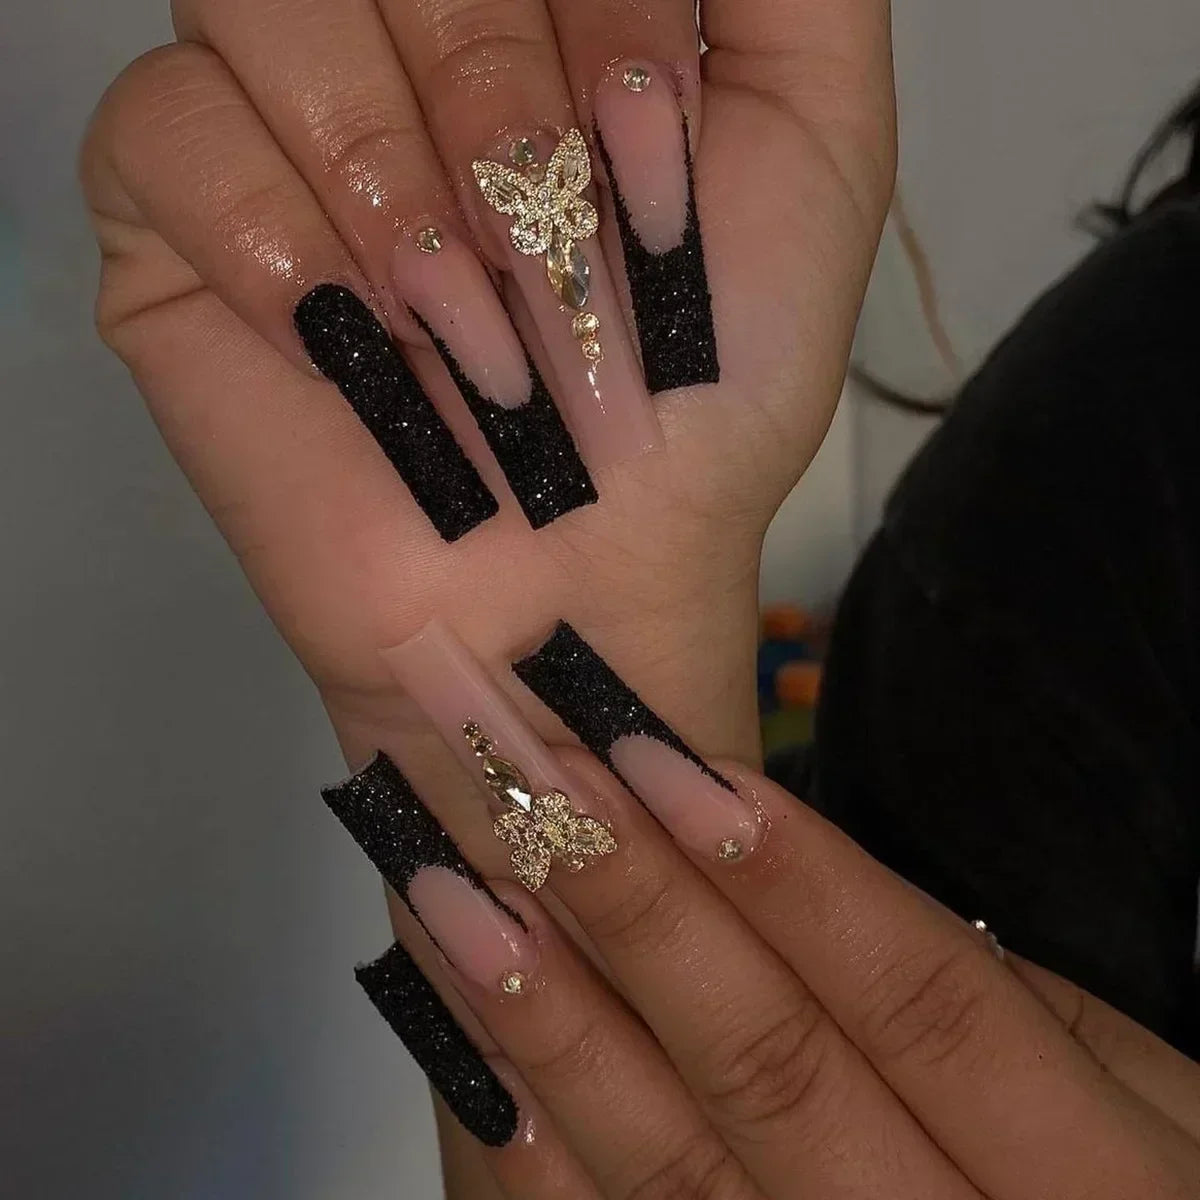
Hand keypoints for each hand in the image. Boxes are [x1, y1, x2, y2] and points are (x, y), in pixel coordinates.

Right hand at [80, 0, 894, 768]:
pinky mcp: (177, 221)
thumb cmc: (709, 386)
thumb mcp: (816, 148)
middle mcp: (399, 38)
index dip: (599, 14)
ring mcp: (281, 122)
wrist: (590, 572)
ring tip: (467, 325)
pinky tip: (352, 337)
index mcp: (534, 5)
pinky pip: (164, 127)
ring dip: (394, 177)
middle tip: (562, 260)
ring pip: (261, 2)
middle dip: (501, 99)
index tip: (654, 146)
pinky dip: (277, 238)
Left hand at [333, 624, 1199, 1198]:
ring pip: (677, 1171)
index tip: (669, 760)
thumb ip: (1002, 1005)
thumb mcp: (1152, 1098)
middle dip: (645, 917)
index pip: (930, 1003)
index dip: (799, 880)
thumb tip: (811, 880)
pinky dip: (532, 1154)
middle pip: (778, 1072)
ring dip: (555, 1020)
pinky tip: (465, 1045)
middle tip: (534, 783)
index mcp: (1083, 1176)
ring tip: (458, 892)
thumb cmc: (1145, 1196)